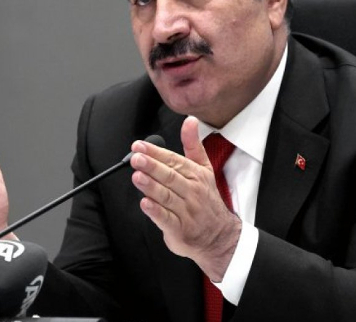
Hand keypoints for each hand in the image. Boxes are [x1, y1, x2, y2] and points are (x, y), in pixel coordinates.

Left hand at [130, 116, 240, 281]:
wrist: (219, 235)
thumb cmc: (207, 200)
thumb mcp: (204, 169)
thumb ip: (193, 145)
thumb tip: (190, 121)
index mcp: (195, 175)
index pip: (174, 160)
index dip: (155, 153)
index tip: (139, 146)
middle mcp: (191, 192)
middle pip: (170, 177)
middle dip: (152, 166)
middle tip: (136, 158)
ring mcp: (186, 211)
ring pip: (166, 196)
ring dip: (151, 186)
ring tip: (137, 176)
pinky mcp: (179, 229)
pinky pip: (166, 219)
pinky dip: (156, 211)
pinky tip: (145, 203)